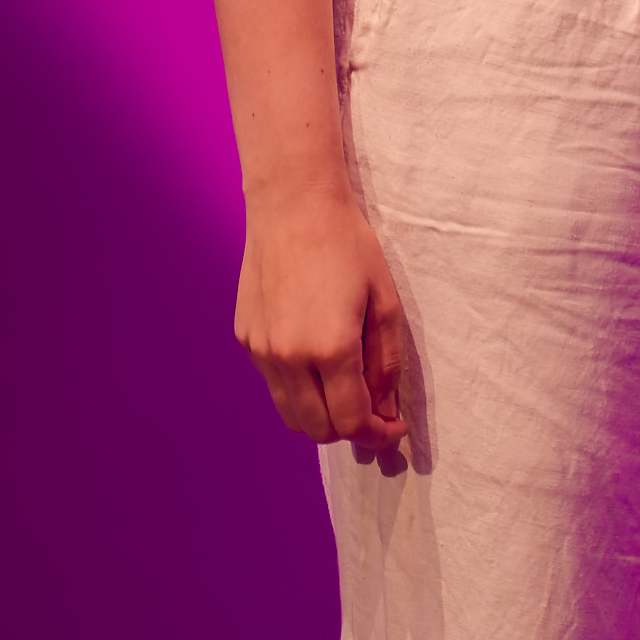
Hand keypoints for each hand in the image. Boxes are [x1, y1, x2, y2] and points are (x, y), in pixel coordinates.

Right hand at [235, 185, 408, 451]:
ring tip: (344, 391)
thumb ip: (386, 363)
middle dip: (350, 431)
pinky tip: (315, 359)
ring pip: (290, 416)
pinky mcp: (246, 339)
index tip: (393, 428)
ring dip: (320, 416)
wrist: (293, 204)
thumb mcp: (384, 301)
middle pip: (318, 430)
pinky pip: (273, 384)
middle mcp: (289, 357)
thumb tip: (384, 410)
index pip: (352, 422)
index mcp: (330, 348)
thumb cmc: (347, 244)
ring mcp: (262, 351)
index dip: (378, 435)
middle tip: (373, 413)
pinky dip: (297, 389)